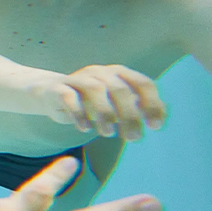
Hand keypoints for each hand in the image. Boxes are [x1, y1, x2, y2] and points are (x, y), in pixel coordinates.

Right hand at [29, 64, 165, 139]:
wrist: (49, 94)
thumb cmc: (90, 102)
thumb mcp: (116, 104)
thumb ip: (137, 107)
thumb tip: (162, 115)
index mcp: (119, 73)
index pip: (142, 83)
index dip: (152, 104)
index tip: (154, 126)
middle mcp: (100, 72)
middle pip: (120, 89)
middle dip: (130, 115)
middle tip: (133, 138)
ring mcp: (78, 78)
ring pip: (96, 91)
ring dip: (105, 115)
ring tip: (108, 134)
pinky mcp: (58, 87)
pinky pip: (70, 98)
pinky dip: (79, 114)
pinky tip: (84, 129)